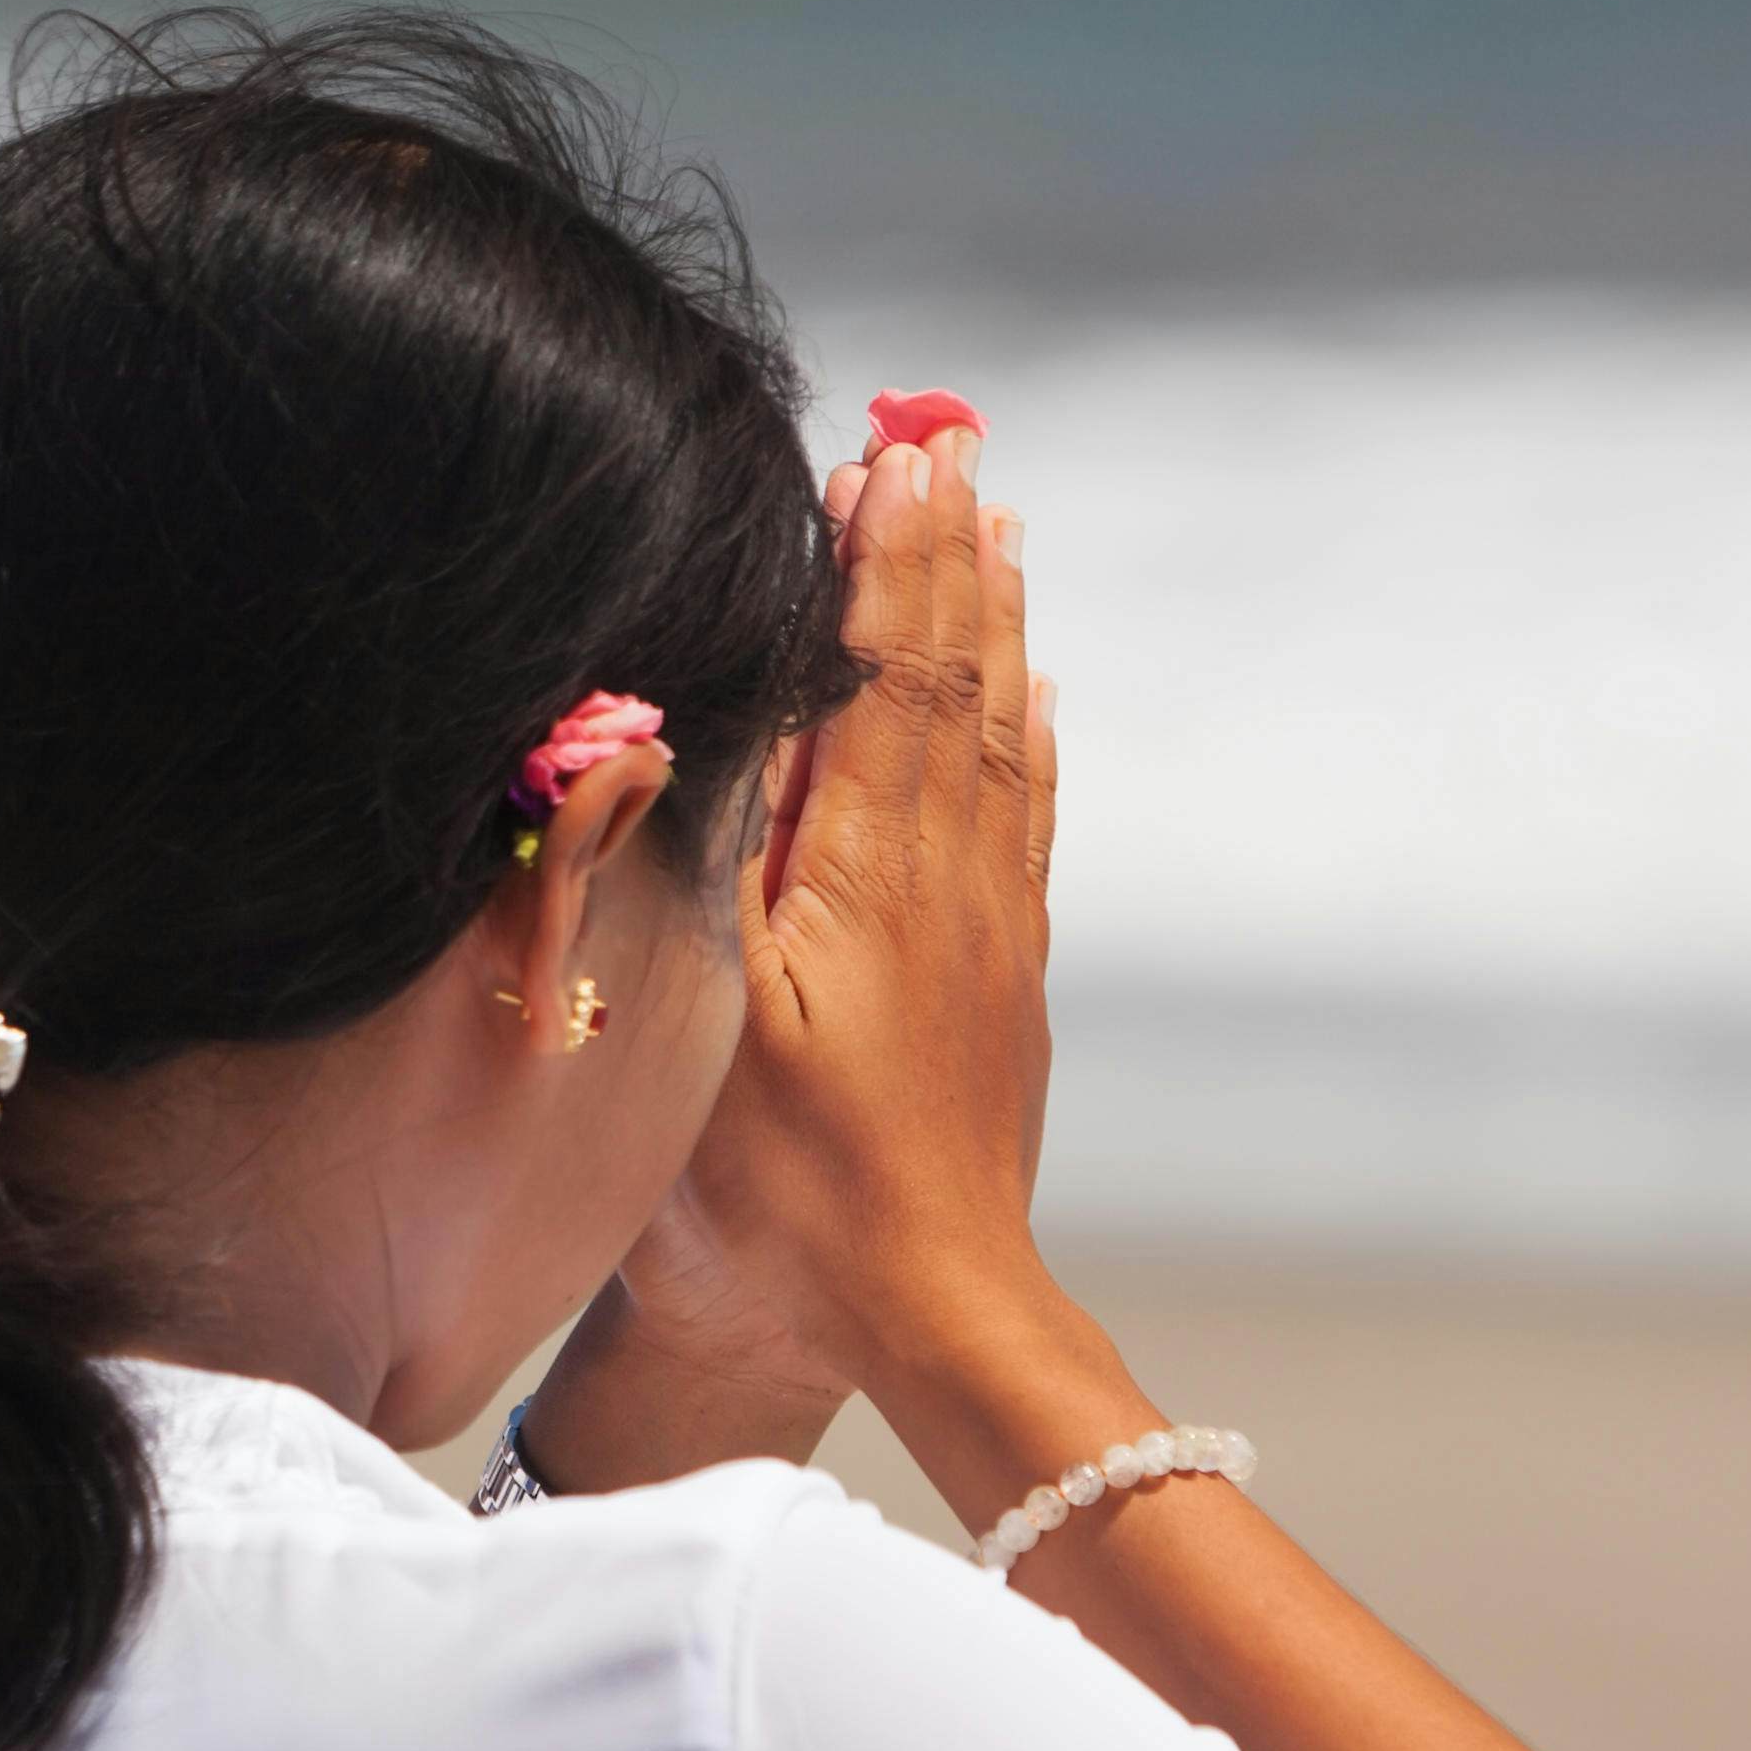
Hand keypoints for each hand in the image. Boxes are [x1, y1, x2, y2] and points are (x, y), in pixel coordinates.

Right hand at [677, 424, 1062, 1379]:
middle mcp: (951, 879)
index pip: (888, 675)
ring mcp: (992, 928)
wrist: (924, 1305)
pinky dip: (1031, 736)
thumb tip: (724, 707)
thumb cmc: (787, 1185)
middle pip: (959, 680)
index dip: (885, 563)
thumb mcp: (714, 1014)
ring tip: (998, 526)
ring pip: (1004, 736)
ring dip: (995, 623)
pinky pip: (1030, 819)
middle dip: (948, 555)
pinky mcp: (1008, 979)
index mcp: (871, 873)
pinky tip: (1036, 697)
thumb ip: (717, 855)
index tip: (888, 458)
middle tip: (948, 445)